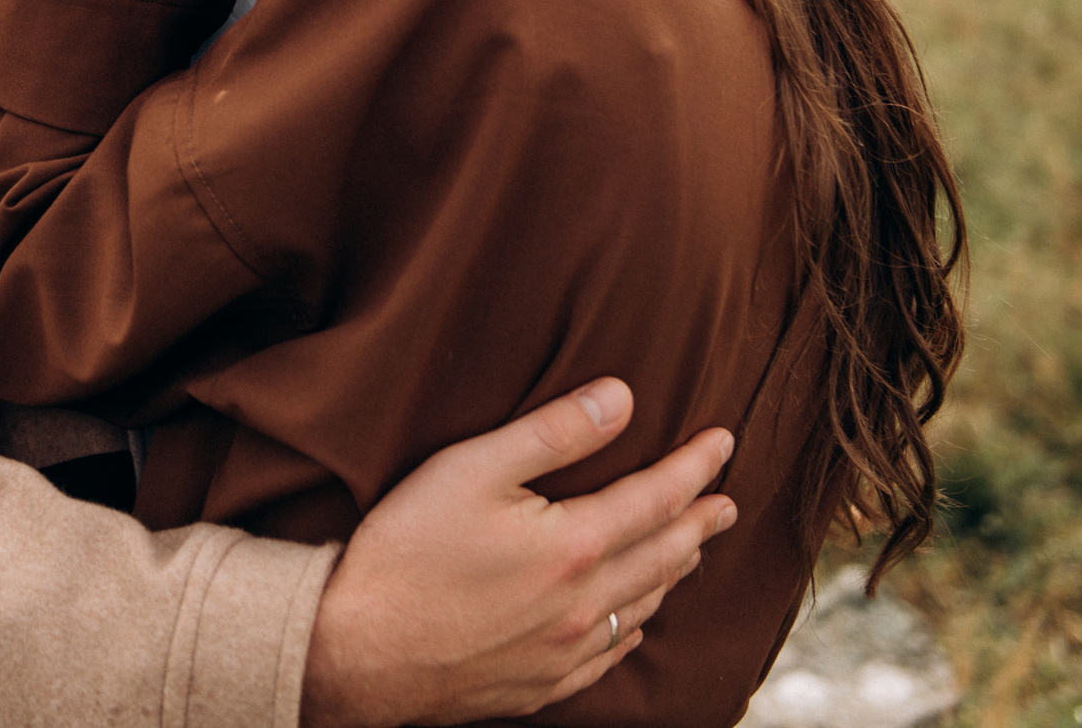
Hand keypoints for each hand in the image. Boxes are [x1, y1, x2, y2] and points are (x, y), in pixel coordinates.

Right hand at [300, 378, 736, 727]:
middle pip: (663, 557)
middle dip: (700, 523)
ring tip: (690, 552)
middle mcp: (584, 606)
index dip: (696, 467)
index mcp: (574, 547)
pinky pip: (610, 658)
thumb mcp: (470, 468)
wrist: (354, 651)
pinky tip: (634, 624)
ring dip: (674, 574)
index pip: (657, 498)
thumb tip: (623, 397)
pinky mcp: (539, 685)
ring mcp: (564, 652)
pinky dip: (634, 630)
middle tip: (727, 503)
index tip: (724, 443)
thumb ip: (553, 433)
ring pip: (642, 610)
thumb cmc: (405, 551)